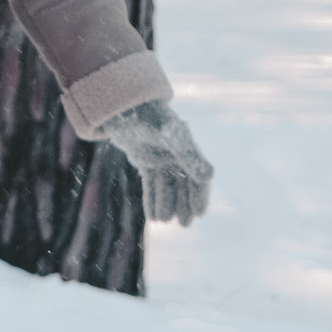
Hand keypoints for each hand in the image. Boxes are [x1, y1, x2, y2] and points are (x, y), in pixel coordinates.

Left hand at [98, 100, 213, 225]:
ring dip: (166, 204)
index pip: (197, 175)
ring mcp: (159, 156)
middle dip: (184, 204)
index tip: (199, 214)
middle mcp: (174, 152)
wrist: (120, 106)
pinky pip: (151, 183)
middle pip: (183, 184)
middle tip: (183, 225)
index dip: (200, 195)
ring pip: (166, 186)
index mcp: (186, 145)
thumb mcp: (170, 136)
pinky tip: (152, 217)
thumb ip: (189, 155)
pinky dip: (152, 199)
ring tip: (163, 221)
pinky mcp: (144, 158)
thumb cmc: (148, 117)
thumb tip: (210, 176)